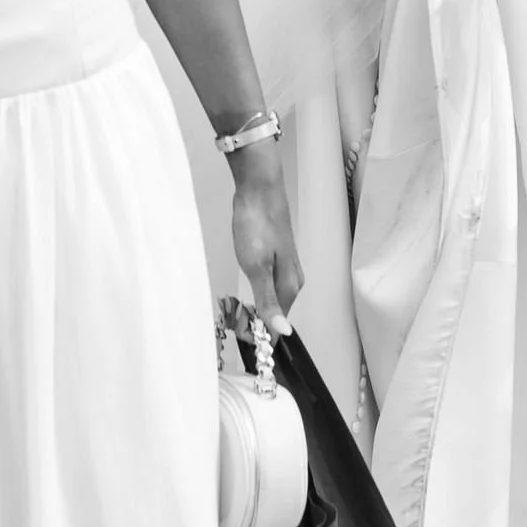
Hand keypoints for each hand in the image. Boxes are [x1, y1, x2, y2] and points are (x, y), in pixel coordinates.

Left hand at [229, 148, 302, 334]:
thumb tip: (284, 331)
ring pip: (271, 299)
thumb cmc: (257, 224)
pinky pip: (268, 285)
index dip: (259, 336)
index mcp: (290, 286)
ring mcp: (286, 267)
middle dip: (255, 323)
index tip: (240, 338)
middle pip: (276, 314)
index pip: (279, 326)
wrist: (259, 188)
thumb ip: (269, 301)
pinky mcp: (277, 256)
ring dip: (254, 307)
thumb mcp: (257, 267)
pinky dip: (255, 292)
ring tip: (235, 310)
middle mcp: (293, 279)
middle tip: (233, 321)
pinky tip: (244, 288)